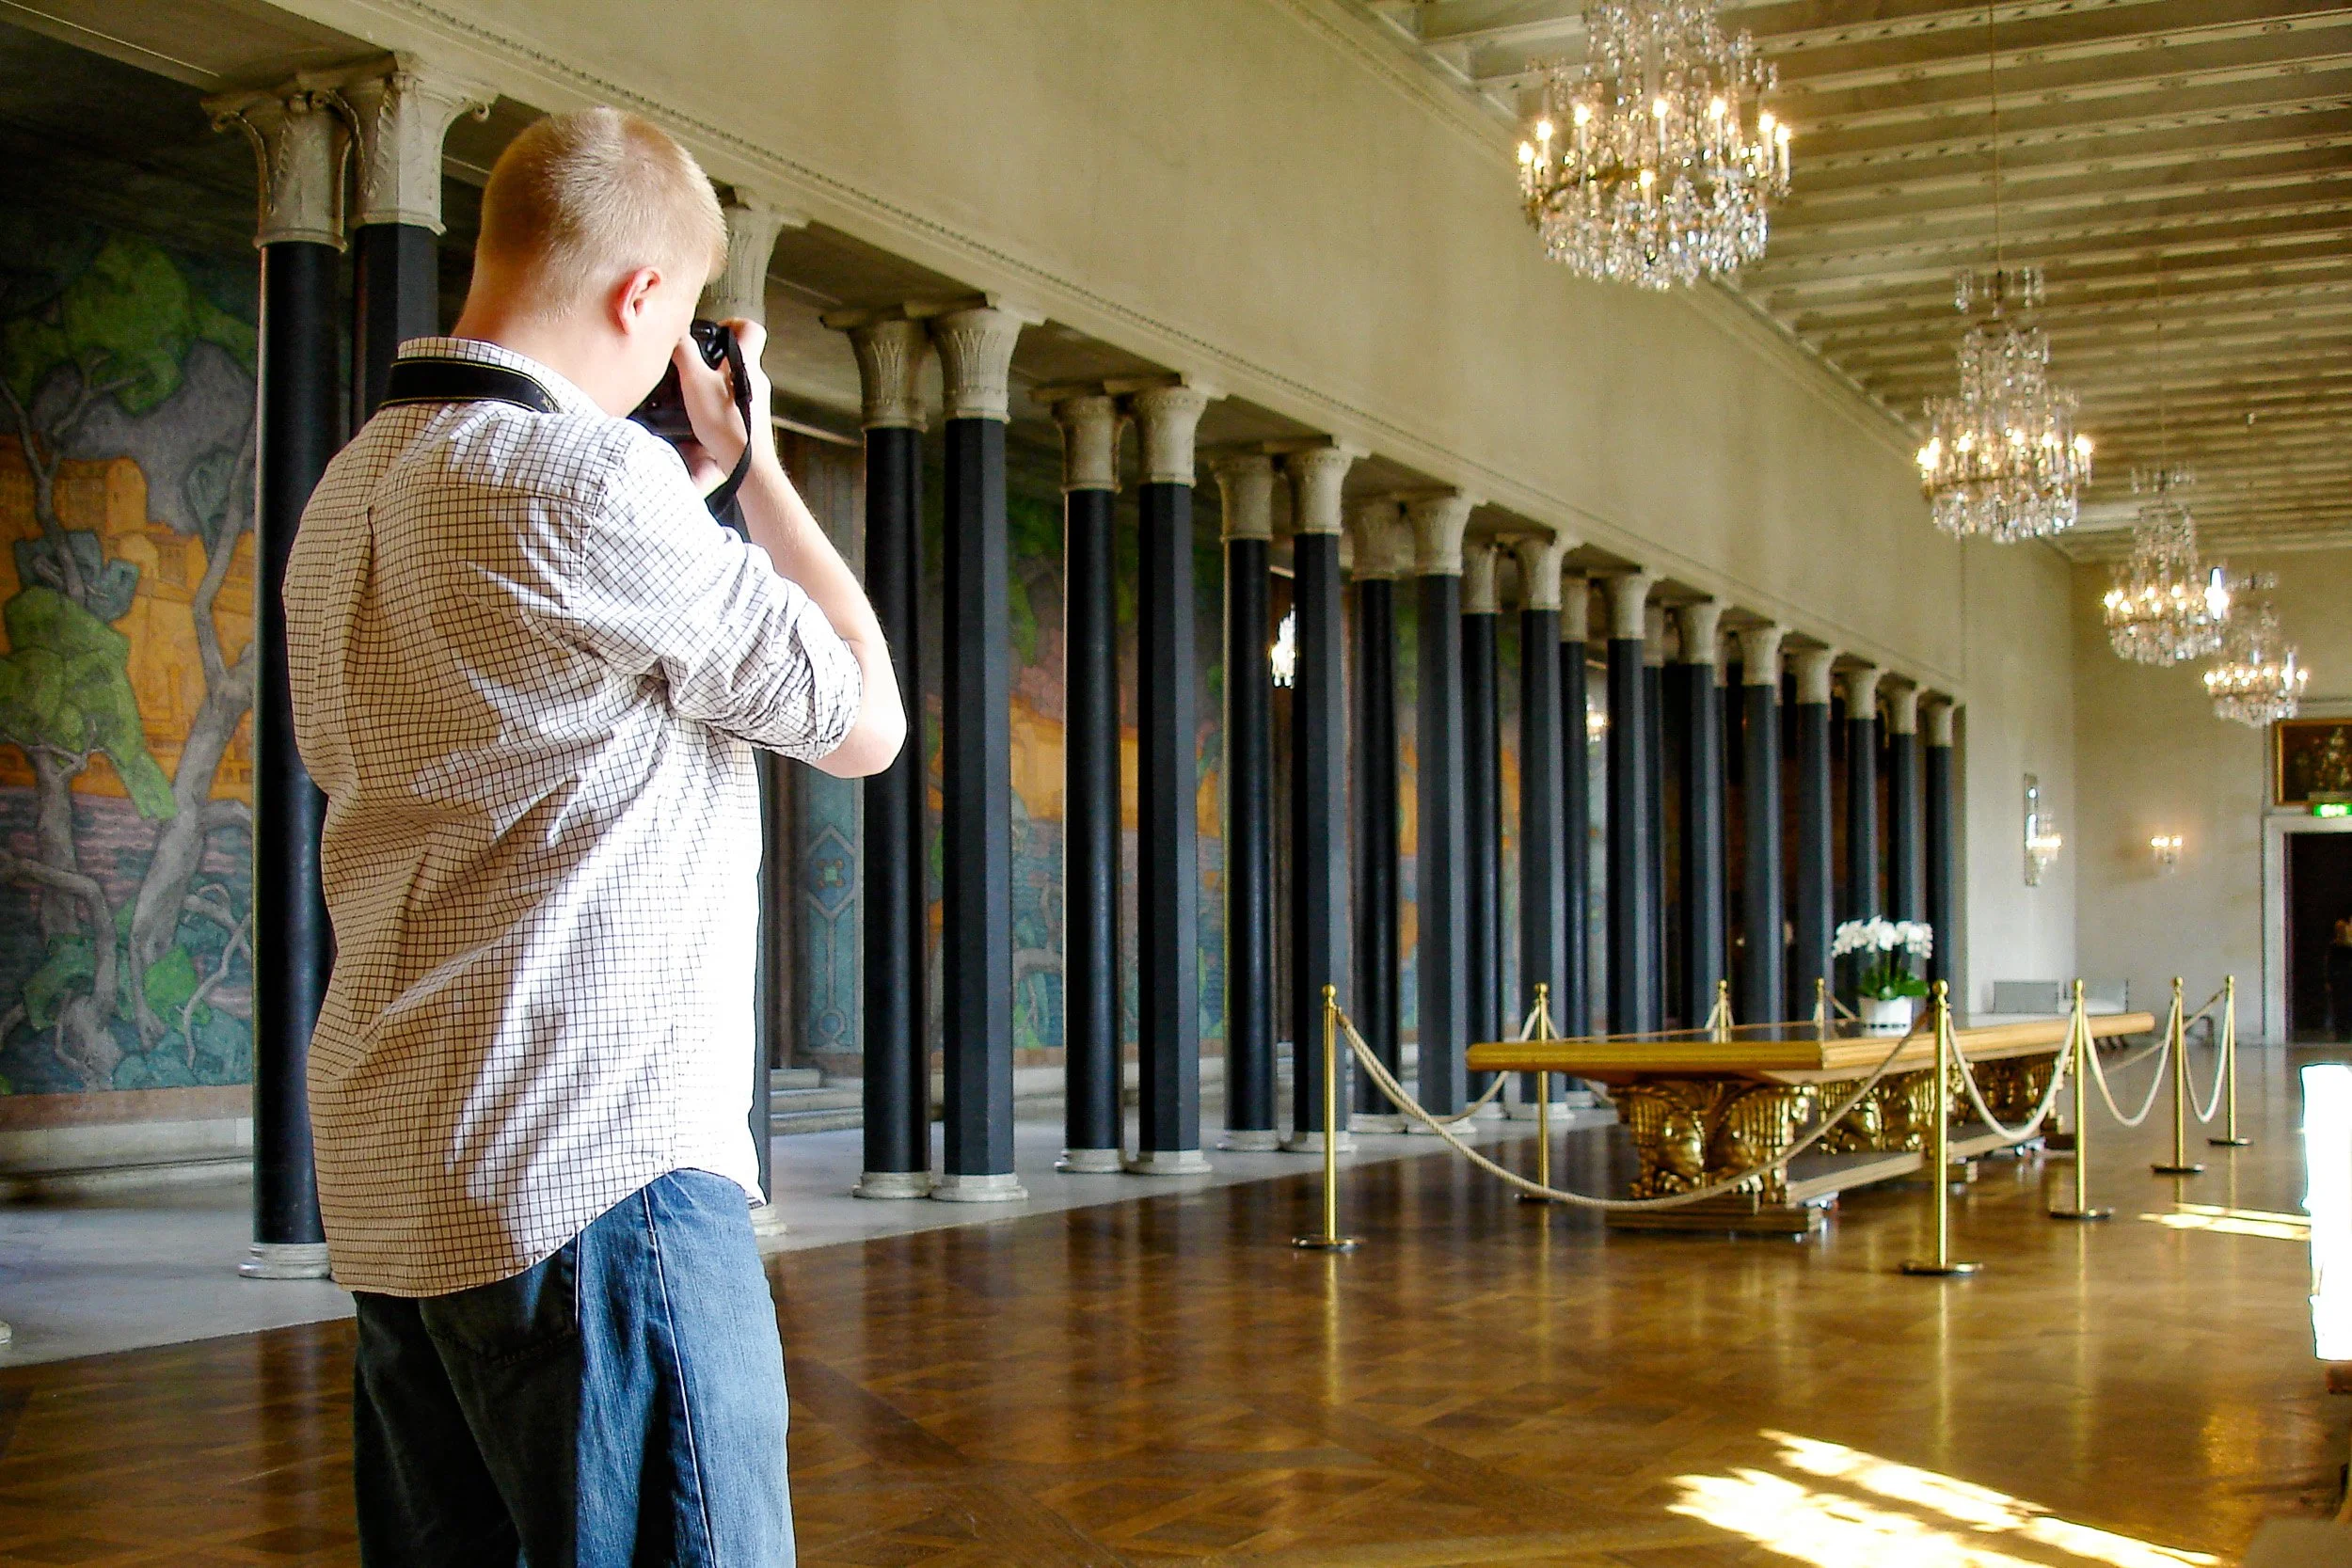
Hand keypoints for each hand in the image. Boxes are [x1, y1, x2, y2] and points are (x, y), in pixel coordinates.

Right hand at [675, 318, 774, 494]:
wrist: (747, 463)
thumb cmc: (725, 423)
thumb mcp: (694, 381)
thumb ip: (685, 353)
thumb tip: (677, 334)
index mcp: (747, 362)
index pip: (751, 328)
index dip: (733, 323)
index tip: (715, 331)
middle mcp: (757, 379)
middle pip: (741, 354)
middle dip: (717, 355)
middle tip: (697, 363)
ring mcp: (757, 400)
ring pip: (737, 379)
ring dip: (717, 380)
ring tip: (696, 390)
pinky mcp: (753, 419)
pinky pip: (737, 400)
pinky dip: (721, 400)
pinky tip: (705, 412)